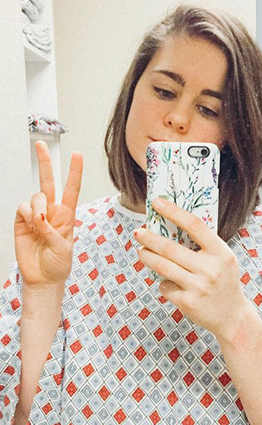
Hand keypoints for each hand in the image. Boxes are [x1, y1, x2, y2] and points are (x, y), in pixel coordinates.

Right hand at [14, 140, 82, 286]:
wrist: (42, 279)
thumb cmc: (58, 265)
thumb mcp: (64, 249)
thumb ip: (53, 231)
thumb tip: (40, 217)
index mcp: (67, 216)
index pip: (71, 189)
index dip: (74, 172)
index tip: (77, 155)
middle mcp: (51, 212)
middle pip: (49, 182)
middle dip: (45, 162)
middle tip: (41, 145)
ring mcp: (36, 216)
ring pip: (35, 196)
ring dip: (38, 207)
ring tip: (39, 225)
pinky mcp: (22, 222)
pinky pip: (23, 208)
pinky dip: (28, 215)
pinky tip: (31, 226)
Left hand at [134, 197, 248, 340]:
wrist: (232, 317)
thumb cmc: (223, 281)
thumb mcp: (222, 259)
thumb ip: (204, 245)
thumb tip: (170, 226)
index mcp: (221, 252)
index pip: (194, 226)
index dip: (174, 212)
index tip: (157, 202)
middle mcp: (210, 269)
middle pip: (170, 248)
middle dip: (149, 239)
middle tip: (138, 232)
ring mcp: (198, 287)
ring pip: (162, 266)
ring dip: (147, 257)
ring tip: (141, 252)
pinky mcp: (188, 302)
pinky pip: (165, 286)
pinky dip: (163, 282)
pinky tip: (169, 283)